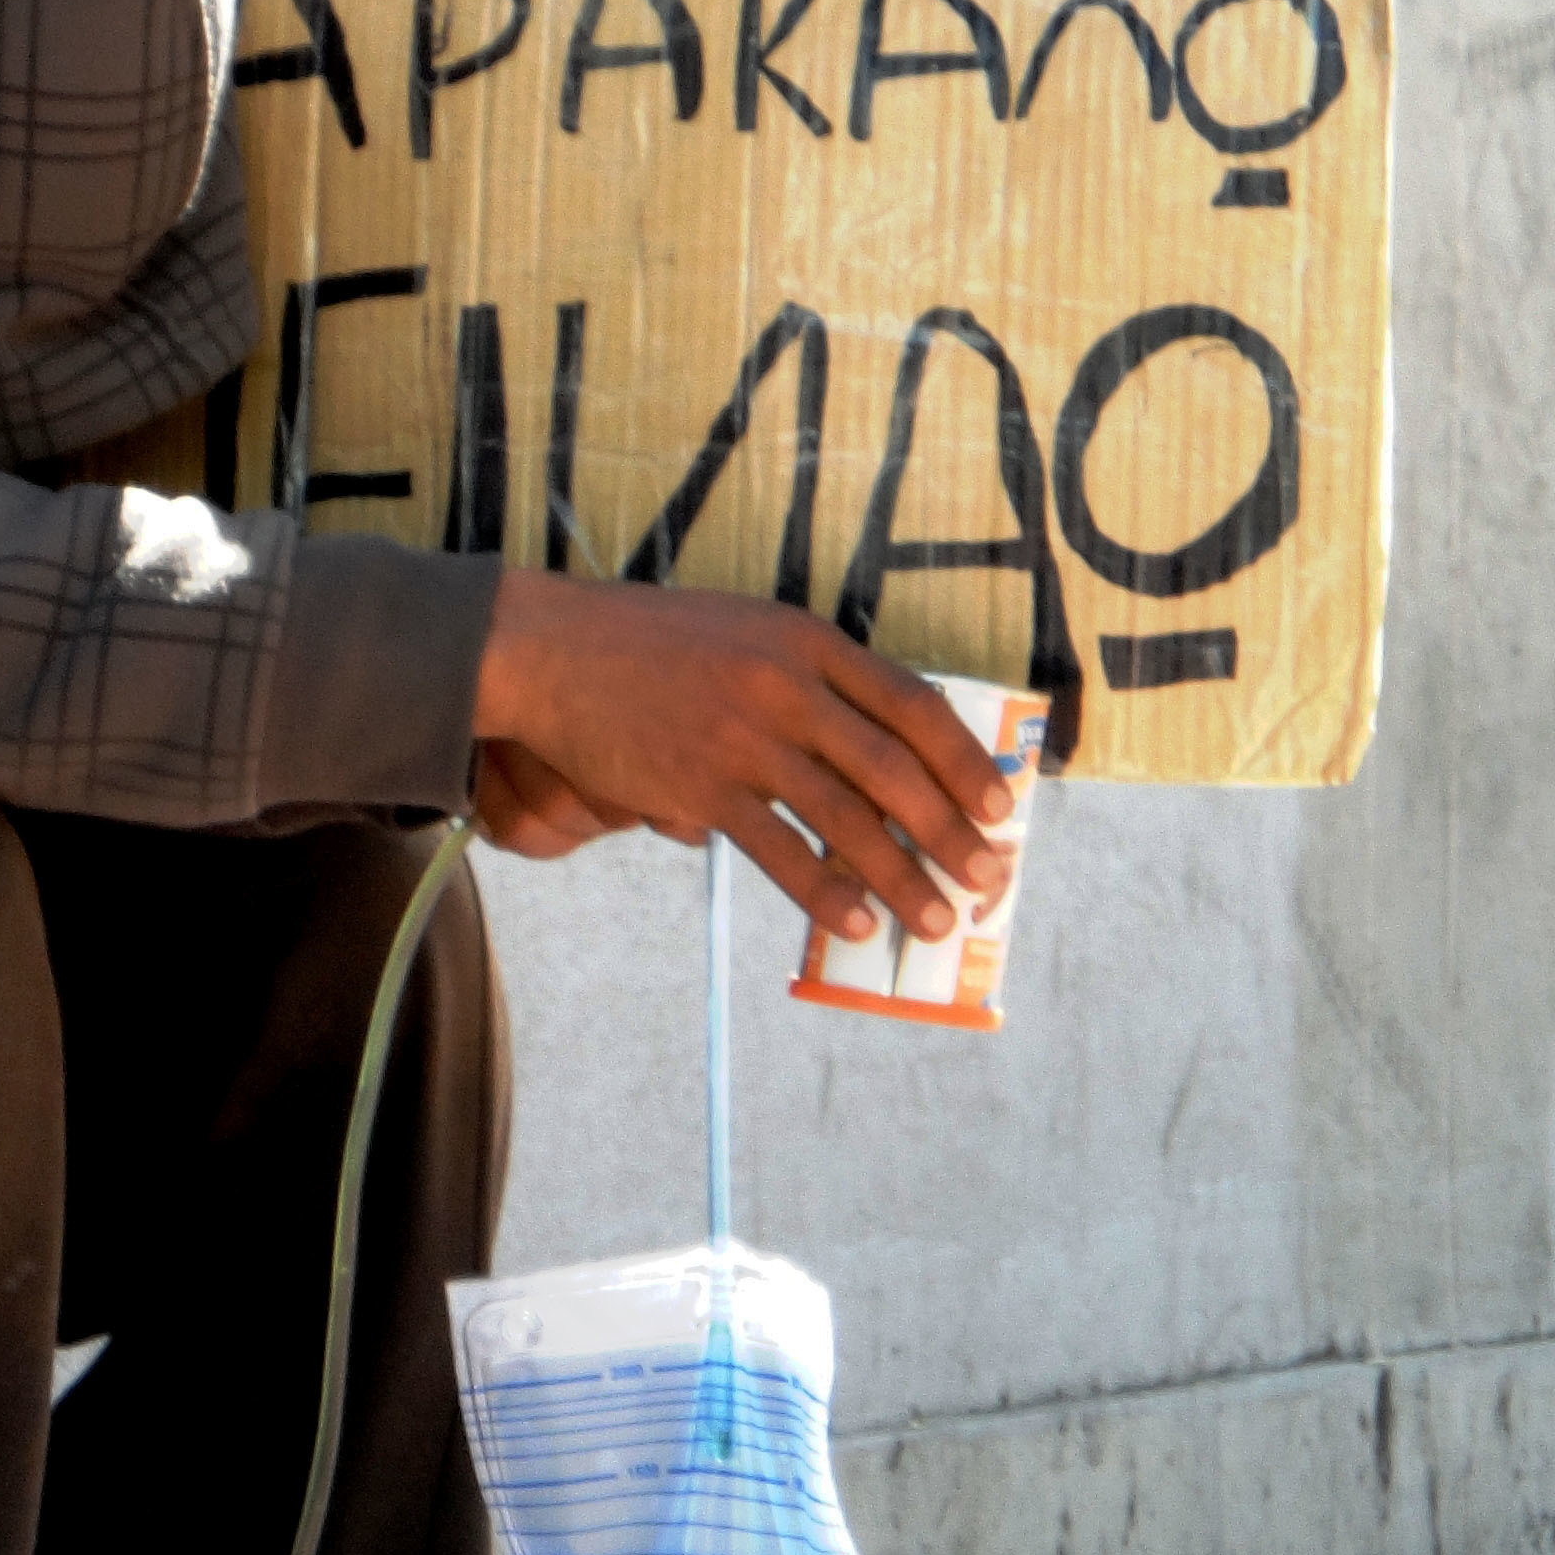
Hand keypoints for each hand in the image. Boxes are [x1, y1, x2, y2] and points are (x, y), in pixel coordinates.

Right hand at [470, 572, 1019, 942]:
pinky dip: (822, 892)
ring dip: (901, 877)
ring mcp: (744, 737)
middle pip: (895, 769)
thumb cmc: (648, 644)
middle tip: (987, 880)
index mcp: (808, 642)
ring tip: (934, 921)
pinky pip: (777, 849)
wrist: (553, 650)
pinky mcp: (699, 785)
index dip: (965, 760)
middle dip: (951, 832)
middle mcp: (788, 686)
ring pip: (846, 817)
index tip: (1001, 805)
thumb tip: (857, 751)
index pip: (913, 704)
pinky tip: (852, 923)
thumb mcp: (745, 631)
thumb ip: (804, 676)